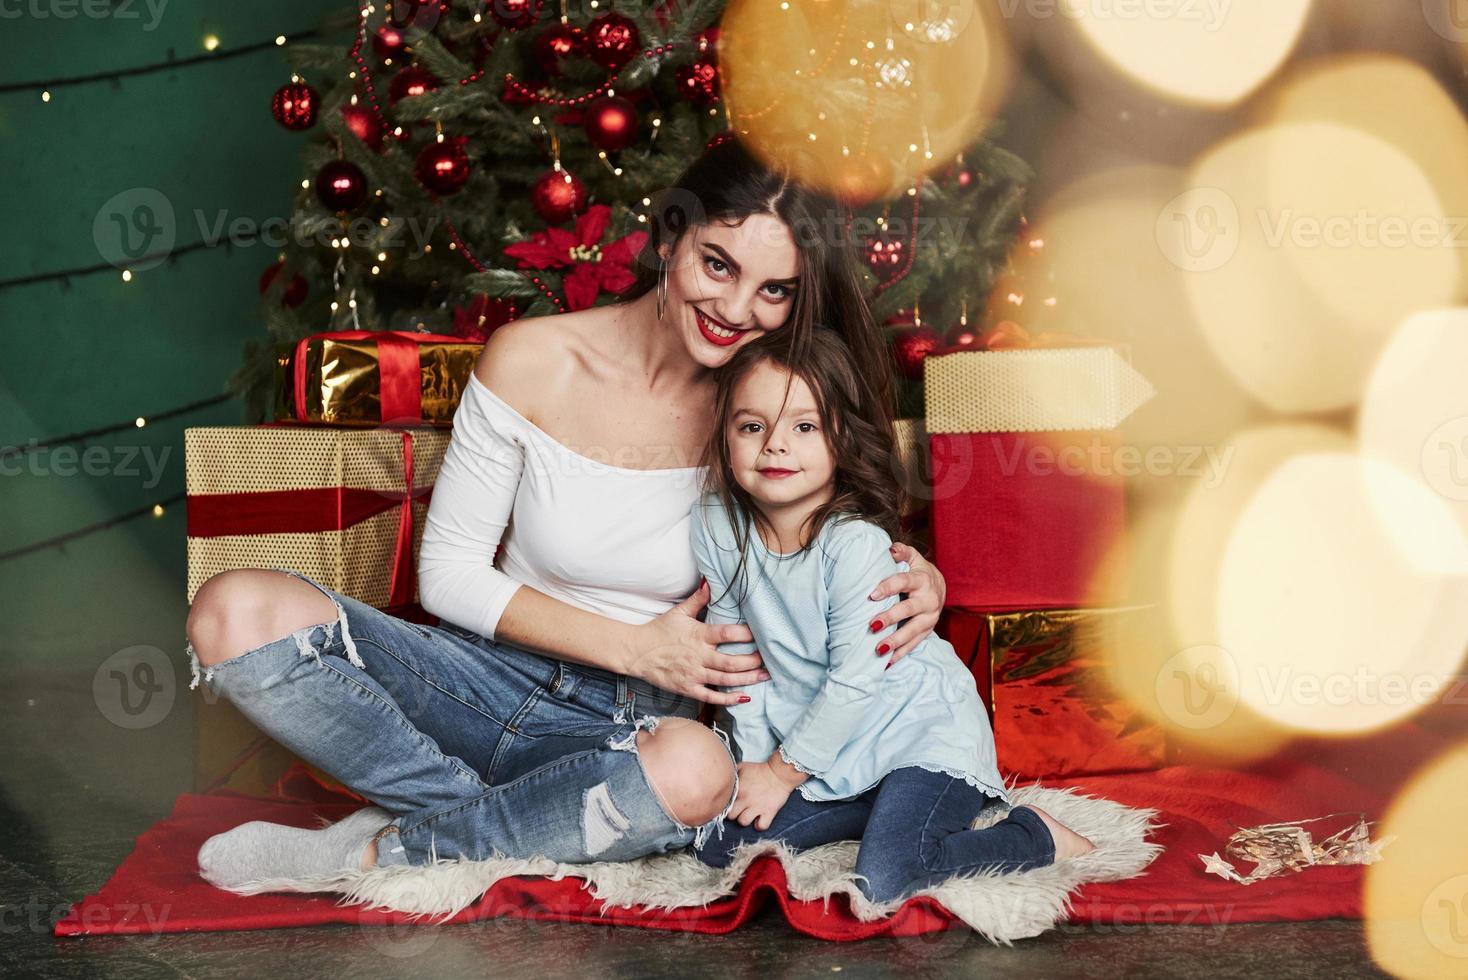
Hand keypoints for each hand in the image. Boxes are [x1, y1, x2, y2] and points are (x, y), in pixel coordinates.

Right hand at [621, 579, 769, 704]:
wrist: (637, 652)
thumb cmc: (659, 631)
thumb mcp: (679, 612)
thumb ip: (698, 598)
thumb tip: (710, 581)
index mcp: (698, 636)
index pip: (726, 634)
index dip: (745, 634)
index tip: (761, 634)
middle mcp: (698, 656)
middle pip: (731, 661)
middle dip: (752, 661)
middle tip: (769, 659)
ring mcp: (693, 674)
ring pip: (725, 679)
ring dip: (747, 679)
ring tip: (764, 676)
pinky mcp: (688, 688)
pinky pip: (711, 696)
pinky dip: (729, 698)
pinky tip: (745, 696)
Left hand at [729, 761, 793, 830]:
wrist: (780, 773)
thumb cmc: (761, 770)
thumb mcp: (742, 767)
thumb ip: (732, 775)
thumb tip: (725, 781)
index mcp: (738, 789)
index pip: (724, 803)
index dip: (726, 804)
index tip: (731, 803)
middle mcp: (745, 799)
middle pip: (731, 815)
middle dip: (734, 813)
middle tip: (739, 809)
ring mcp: (757, 807)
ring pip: (743, 822)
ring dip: (745, 819)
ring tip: (749, 814)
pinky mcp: (769, 812)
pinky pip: (761, 826)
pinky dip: (760, 825)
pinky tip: (759, 818)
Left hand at [868, 542, 945, 664]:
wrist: (940, 588)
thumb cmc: (918, 571)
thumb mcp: (913, 559)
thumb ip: (902, 552)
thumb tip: (890, 548)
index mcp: (922, 579)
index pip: (904, 582)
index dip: (888, 587)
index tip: (871, 595)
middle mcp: (928, 600)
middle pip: (908, 610)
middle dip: (890, 618)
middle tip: (872, 625)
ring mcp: (930, 618)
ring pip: (913, 631)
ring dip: (896, 641)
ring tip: (878, 649)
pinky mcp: (928, 631)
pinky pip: (914, 644)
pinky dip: (901, 653)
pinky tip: (886, 663)